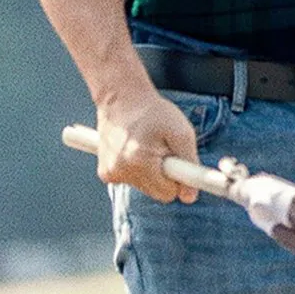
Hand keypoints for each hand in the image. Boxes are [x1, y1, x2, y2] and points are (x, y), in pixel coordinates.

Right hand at [94, 89, 200, 203]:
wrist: (121, 97)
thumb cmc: (154, 112)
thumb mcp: (181, 132)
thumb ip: (189, 164)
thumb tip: (189, 196)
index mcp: (140, 160)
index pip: (168, 193)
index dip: (177, 179)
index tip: (179, 164)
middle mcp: (121, 170)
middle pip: (155, 192)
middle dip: (164, 176)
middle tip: (163, 151)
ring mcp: (110, 173)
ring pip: (144, 187)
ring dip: (150, 171)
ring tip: (147, 146)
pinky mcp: (105, 173)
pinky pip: (131, 181)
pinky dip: (136, 170)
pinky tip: (134, 150)